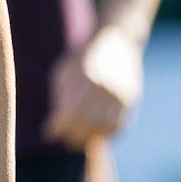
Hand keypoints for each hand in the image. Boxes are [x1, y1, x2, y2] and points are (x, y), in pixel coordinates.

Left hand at [45, 25, 144, 149]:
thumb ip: (60, 98)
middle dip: (72, 136)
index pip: (69, 112)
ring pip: (104, 127)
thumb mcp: (65, 71)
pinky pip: (119, 125)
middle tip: (64, 140)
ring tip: (78, 141)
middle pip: (87, 122)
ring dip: (89, 139)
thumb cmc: (82, 58)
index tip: (49, 134)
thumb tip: (53, 130)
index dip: (58, 127)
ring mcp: (121, 93)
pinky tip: (96, 135)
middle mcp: (105, 85)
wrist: (118, 40)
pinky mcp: (131, 98)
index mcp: (84, 75)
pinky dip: (106, 135)